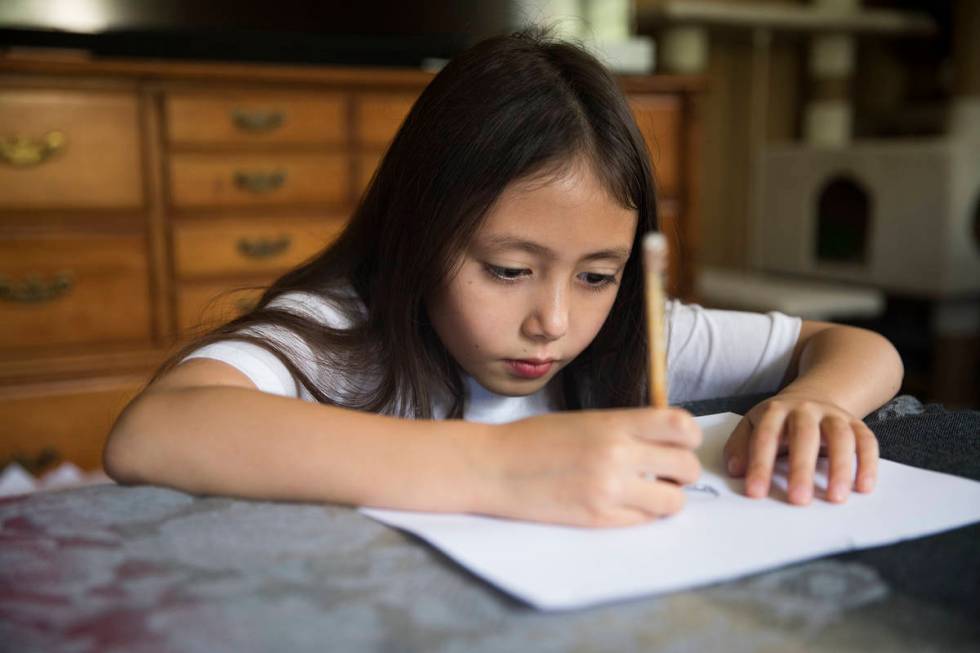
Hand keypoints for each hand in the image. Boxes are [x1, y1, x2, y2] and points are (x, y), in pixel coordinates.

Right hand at [477, 408, 701, 527]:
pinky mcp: (599, 519)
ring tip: (647, 493)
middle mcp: (617, 455)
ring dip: (667, 498)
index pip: (680, 426)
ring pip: (673, 501)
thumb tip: (666, 442)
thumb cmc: (534, 440)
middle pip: (686, 466)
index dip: (689, 436)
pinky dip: (642, 515)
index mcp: (614, 423)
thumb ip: (625, 429)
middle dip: (682, 471)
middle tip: (666, 473)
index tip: (680, 442)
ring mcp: (609, 490)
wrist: (494, 467)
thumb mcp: (585, 420)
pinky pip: (644, 522)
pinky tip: (622, 504)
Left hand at [723, 394, 878, 504]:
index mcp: (775, 410)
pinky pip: (866, 441)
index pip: (765, 437)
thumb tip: (735, 470)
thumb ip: (740, 447)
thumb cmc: (777, 423)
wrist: (811, 398)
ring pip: (840, 437)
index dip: (759, 465)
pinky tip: (863, 487)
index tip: (756, 492)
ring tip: (835, 498)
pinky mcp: (856, 424)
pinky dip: (867, 463)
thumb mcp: (752, 427)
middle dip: (801, 468)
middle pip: (804, 435)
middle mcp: (805, 409)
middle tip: (798, 500)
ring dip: (840, 468)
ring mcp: (833, 415)